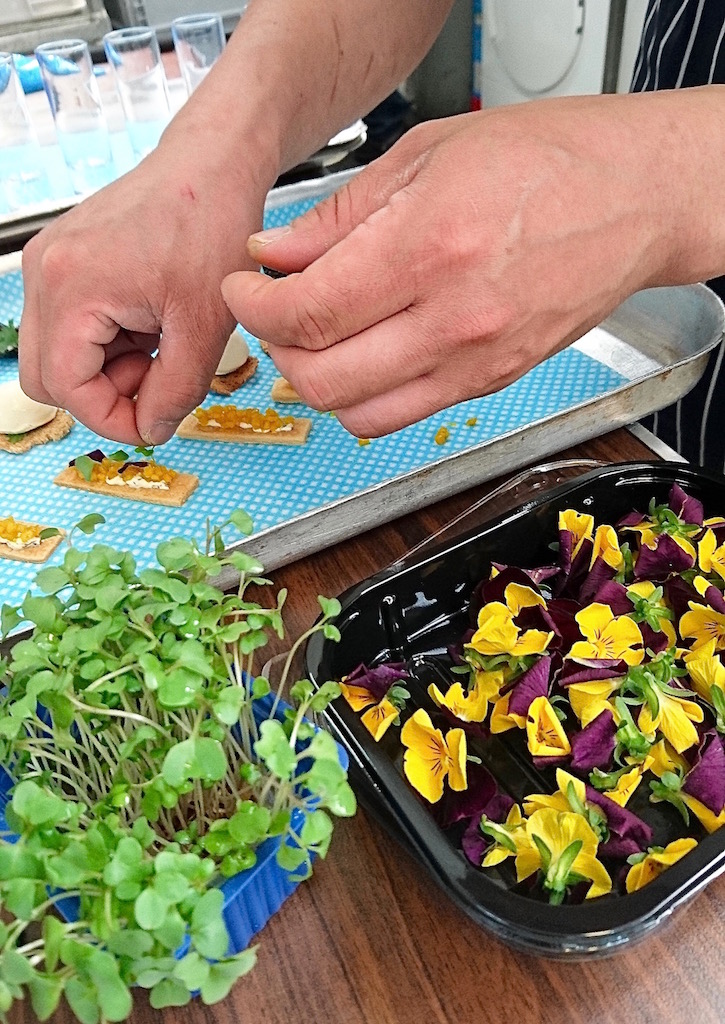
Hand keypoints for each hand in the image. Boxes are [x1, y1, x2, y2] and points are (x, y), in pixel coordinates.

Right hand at [19, 146, 271, 444]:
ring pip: (56, 355)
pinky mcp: (63, 260)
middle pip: (46, 377)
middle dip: (103, 393)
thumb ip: (176, 390)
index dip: (111, 418)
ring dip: (106, 368)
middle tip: (156, 375)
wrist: (210, 166)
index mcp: (72, 288)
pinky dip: (105, 341)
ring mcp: (49, 264)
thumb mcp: (205, 325)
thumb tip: (152, 430)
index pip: (66, 388)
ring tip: (159, 340)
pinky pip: (67, 326)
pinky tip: (148, 320)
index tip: (154, 420)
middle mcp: (45, 273)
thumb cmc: (210, 226)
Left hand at [222, 95, 681, 437]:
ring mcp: (475, 362)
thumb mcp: (427, 154)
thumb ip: (339, 216)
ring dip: (316, 382)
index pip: (307, 313)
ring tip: (313, 338)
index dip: (255, 308)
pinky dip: (363, 398)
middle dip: (275, 347)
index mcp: (428, 248)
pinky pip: (403, 417)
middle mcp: (451, 320)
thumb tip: (276, 253)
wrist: (635, 199)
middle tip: (270, 311)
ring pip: (357, 414)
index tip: (245, 288)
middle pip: (322, 379)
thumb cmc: (546, 160)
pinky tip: (360, 356)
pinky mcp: (490, 383)